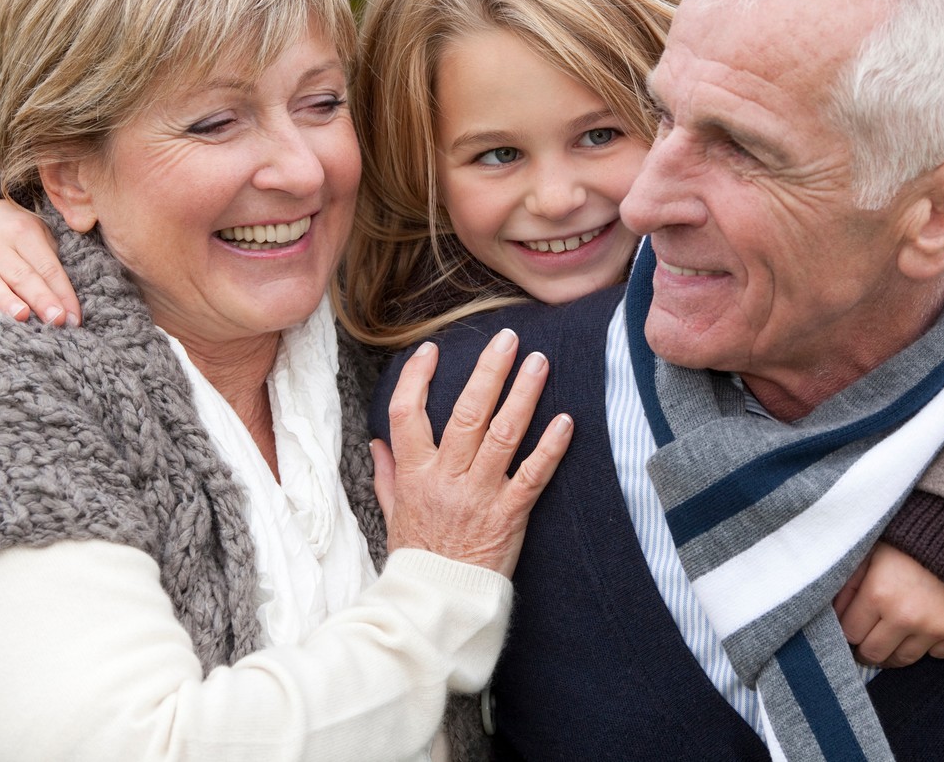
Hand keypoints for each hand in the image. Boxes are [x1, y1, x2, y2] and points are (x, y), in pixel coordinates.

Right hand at [0, 199, 81, 325]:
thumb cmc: (18, 234)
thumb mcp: (40, 236)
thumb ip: (51, 265)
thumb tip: (69, 307)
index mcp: (24, 233)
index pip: (47, 267)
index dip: (62, 293)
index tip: (73, 318)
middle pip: (22, 276)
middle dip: (41, 299)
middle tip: (56, 320)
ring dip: (6, 300)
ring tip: (21, 316)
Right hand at [376, 329, 571, 576]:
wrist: (436, 603)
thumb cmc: (417, 556)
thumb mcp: (391, 513)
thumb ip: (387, 475)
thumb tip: (377, 443)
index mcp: (414, 473)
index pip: (407, 414)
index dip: (416, 378)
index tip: (431, 350)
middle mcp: (446, 478)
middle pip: (466, 413)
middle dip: (488, 372)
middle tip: (508, 338)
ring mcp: (479, 495)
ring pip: (503, 435)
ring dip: (523, 395)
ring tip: (539, 363)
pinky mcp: (509, 516)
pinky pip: (533, 476)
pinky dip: (551, 448)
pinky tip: (566, 421)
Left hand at [832, 542, 943, 667]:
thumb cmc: (912, 538)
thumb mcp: (872, 550)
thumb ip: (848, 581)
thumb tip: (832, 613)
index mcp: (878, 593)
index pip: (850, 633)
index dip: (848, 628)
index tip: (852, 623)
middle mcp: (906, 616)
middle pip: (875, 654)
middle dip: (866, 647)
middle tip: (867, 638)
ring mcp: (936, 628)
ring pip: (904, 659)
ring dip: (894, 651)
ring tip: (891, 636)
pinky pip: (937, 655)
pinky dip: (928, 645)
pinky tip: (924, 627)